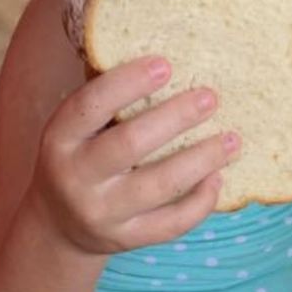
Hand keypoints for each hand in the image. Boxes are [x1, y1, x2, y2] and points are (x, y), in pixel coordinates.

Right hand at [29, 55, 236, 255]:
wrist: (59, 226)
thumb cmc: (81, 153)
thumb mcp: (77, 127)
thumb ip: (108, 98)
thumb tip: (163, 52)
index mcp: (60, 138)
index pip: (90, 106)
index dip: (127, 83)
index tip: (166, 65)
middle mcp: (75, 177)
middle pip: (130, 145)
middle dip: (176, 118)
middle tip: (211, 97)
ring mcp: (101, 213)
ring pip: (159, 185)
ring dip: (201, 159)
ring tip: (232, 138)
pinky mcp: (126, 239)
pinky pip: (171, 223)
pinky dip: (200, 201)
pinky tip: (218, 177)